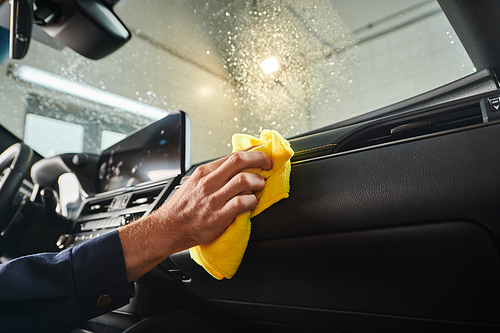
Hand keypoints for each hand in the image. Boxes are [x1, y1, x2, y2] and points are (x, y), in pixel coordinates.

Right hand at [118, 150, 271, 281]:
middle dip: (259, 160)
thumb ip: (214, 175)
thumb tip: (234, 166)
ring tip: (259, 186)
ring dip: (258, 181)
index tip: (262, 153)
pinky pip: (242, 203)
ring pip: (244, 180)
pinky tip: (252, 203)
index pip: (233, 155)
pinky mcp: (219, 215)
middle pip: (240, 161)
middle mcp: (210, 182)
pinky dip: (252, 201)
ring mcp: (214, 198)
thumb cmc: (183, 208)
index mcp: (205, 172)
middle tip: (268, 165)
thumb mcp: (195, 183)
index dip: (252, 152)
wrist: (168, 228)